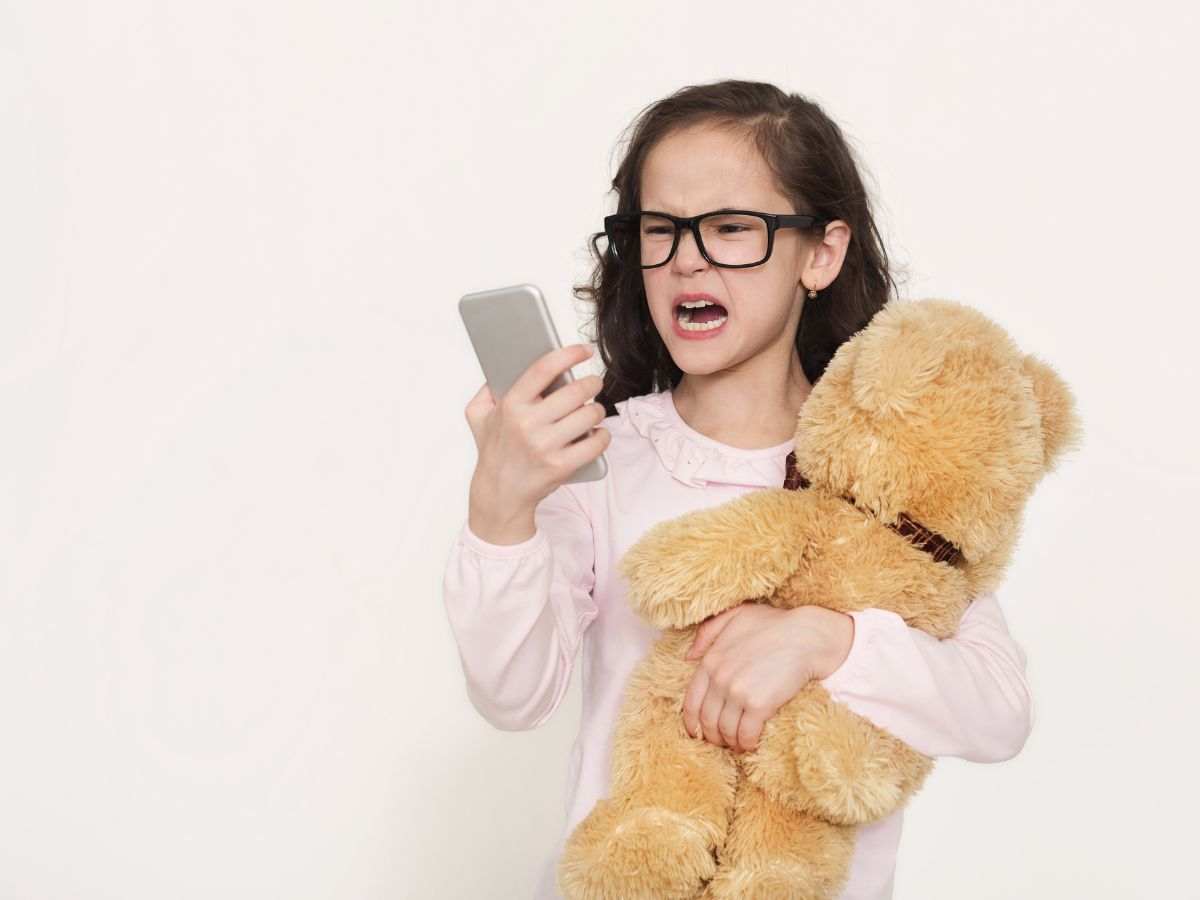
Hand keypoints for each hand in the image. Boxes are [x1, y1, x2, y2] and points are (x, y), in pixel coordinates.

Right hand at [465, 343, 608, 542]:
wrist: (499, 493)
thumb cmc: (493, 450)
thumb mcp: (477, 416)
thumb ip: (486, 388)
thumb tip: (504, 365)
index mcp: (510, 405)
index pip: (544, 369)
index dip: (569, 354)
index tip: (584, 350)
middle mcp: (528, 424)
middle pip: (575, 391)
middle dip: (592, 383)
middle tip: (593, 383)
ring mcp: (546, 446)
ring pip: (589, 414)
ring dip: (597, 409)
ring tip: (592, 410)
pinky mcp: (561, 466)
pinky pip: (596, 443)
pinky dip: (602, 436)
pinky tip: (598, 433)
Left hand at [681, 603, 854, 753]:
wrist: (807, 636)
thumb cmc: (774, 624)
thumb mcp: (735, 616)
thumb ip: (708, 632)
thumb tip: (689, 656)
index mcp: (711, 660)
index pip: (691, 701)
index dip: (691, 722)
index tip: (697, 732)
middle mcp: (720, 679)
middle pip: (707, 720)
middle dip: (712, 736)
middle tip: (720, 741)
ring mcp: (738, 693)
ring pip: (726, 730)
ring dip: (730, 742)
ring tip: (737, 744)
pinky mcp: (759, 705)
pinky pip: (746, 734)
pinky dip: (746, 743)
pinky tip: (751, 744)